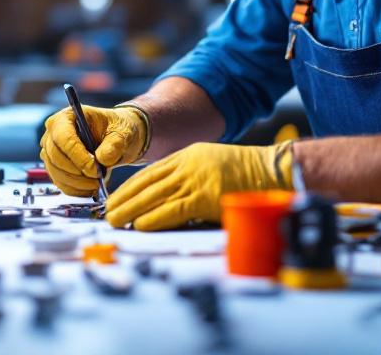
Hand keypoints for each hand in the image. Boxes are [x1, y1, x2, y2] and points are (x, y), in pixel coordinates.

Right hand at [39, 104, 149, 195]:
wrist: (116, 138)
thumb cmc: (116, 129)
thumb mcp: (122, 132)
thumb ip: (114, 144)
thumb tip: (103, 159)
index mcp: (67, 117)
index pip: (63, 138)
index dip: (77, 156)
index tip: (95, 169)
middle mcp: (53, 133)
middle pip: (55, 157)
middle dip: (77, 172)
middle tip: (98, 178)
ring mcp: (51, 152)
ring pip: (56, 173)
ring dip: (78, 183)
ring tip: (98, 183)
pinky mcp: (55, 168)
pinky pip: (60, 183)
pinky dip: (76, 190)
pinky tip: (91, 188)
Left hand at [105, 142, 291, 230]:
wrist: (272, 171)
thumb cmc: (247, 174)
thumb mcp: (212, 165)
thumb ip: (190, 177)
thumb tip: (165, 198)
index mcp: (189, 156)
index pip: (151, 172)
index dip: (130, 186)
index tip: (115, 197)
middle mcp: (189, 165)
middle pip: (148, 183)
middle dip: (124, 198)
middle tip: (107, 212)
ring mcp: (197, 180)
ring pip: (155, 196)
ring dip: (132, 210)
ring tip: (115, 221)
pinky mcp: (206, 197)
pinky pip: (174, 209)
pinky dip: (155, 218)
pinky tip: (140, 225)